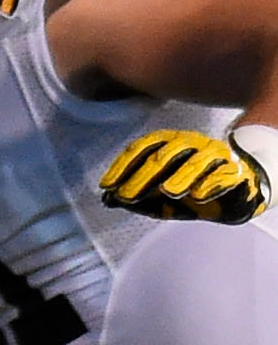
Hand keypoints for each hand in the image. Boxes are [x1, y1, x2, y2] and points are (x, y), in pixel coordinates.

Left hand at [98, 125, 273, 222]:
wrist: (238, 190)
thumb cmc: (193, 190)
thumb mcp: (161, 197)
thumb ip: (136, 197)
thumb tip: (106, 201)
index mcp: (168, 143)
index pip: (140, 149)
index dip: (122, 166)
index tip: (106, 186)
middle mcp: (190, 143)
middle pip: (163, 156)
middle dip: (142, 177)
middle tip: (126, 195)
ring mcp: (214, 154)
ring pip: (194, 162)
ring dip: (179, 177)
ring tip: (166, 192)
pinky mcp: (236, 170)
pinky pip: (223, 174)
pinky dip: (211, 183)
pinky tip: (199, 195)